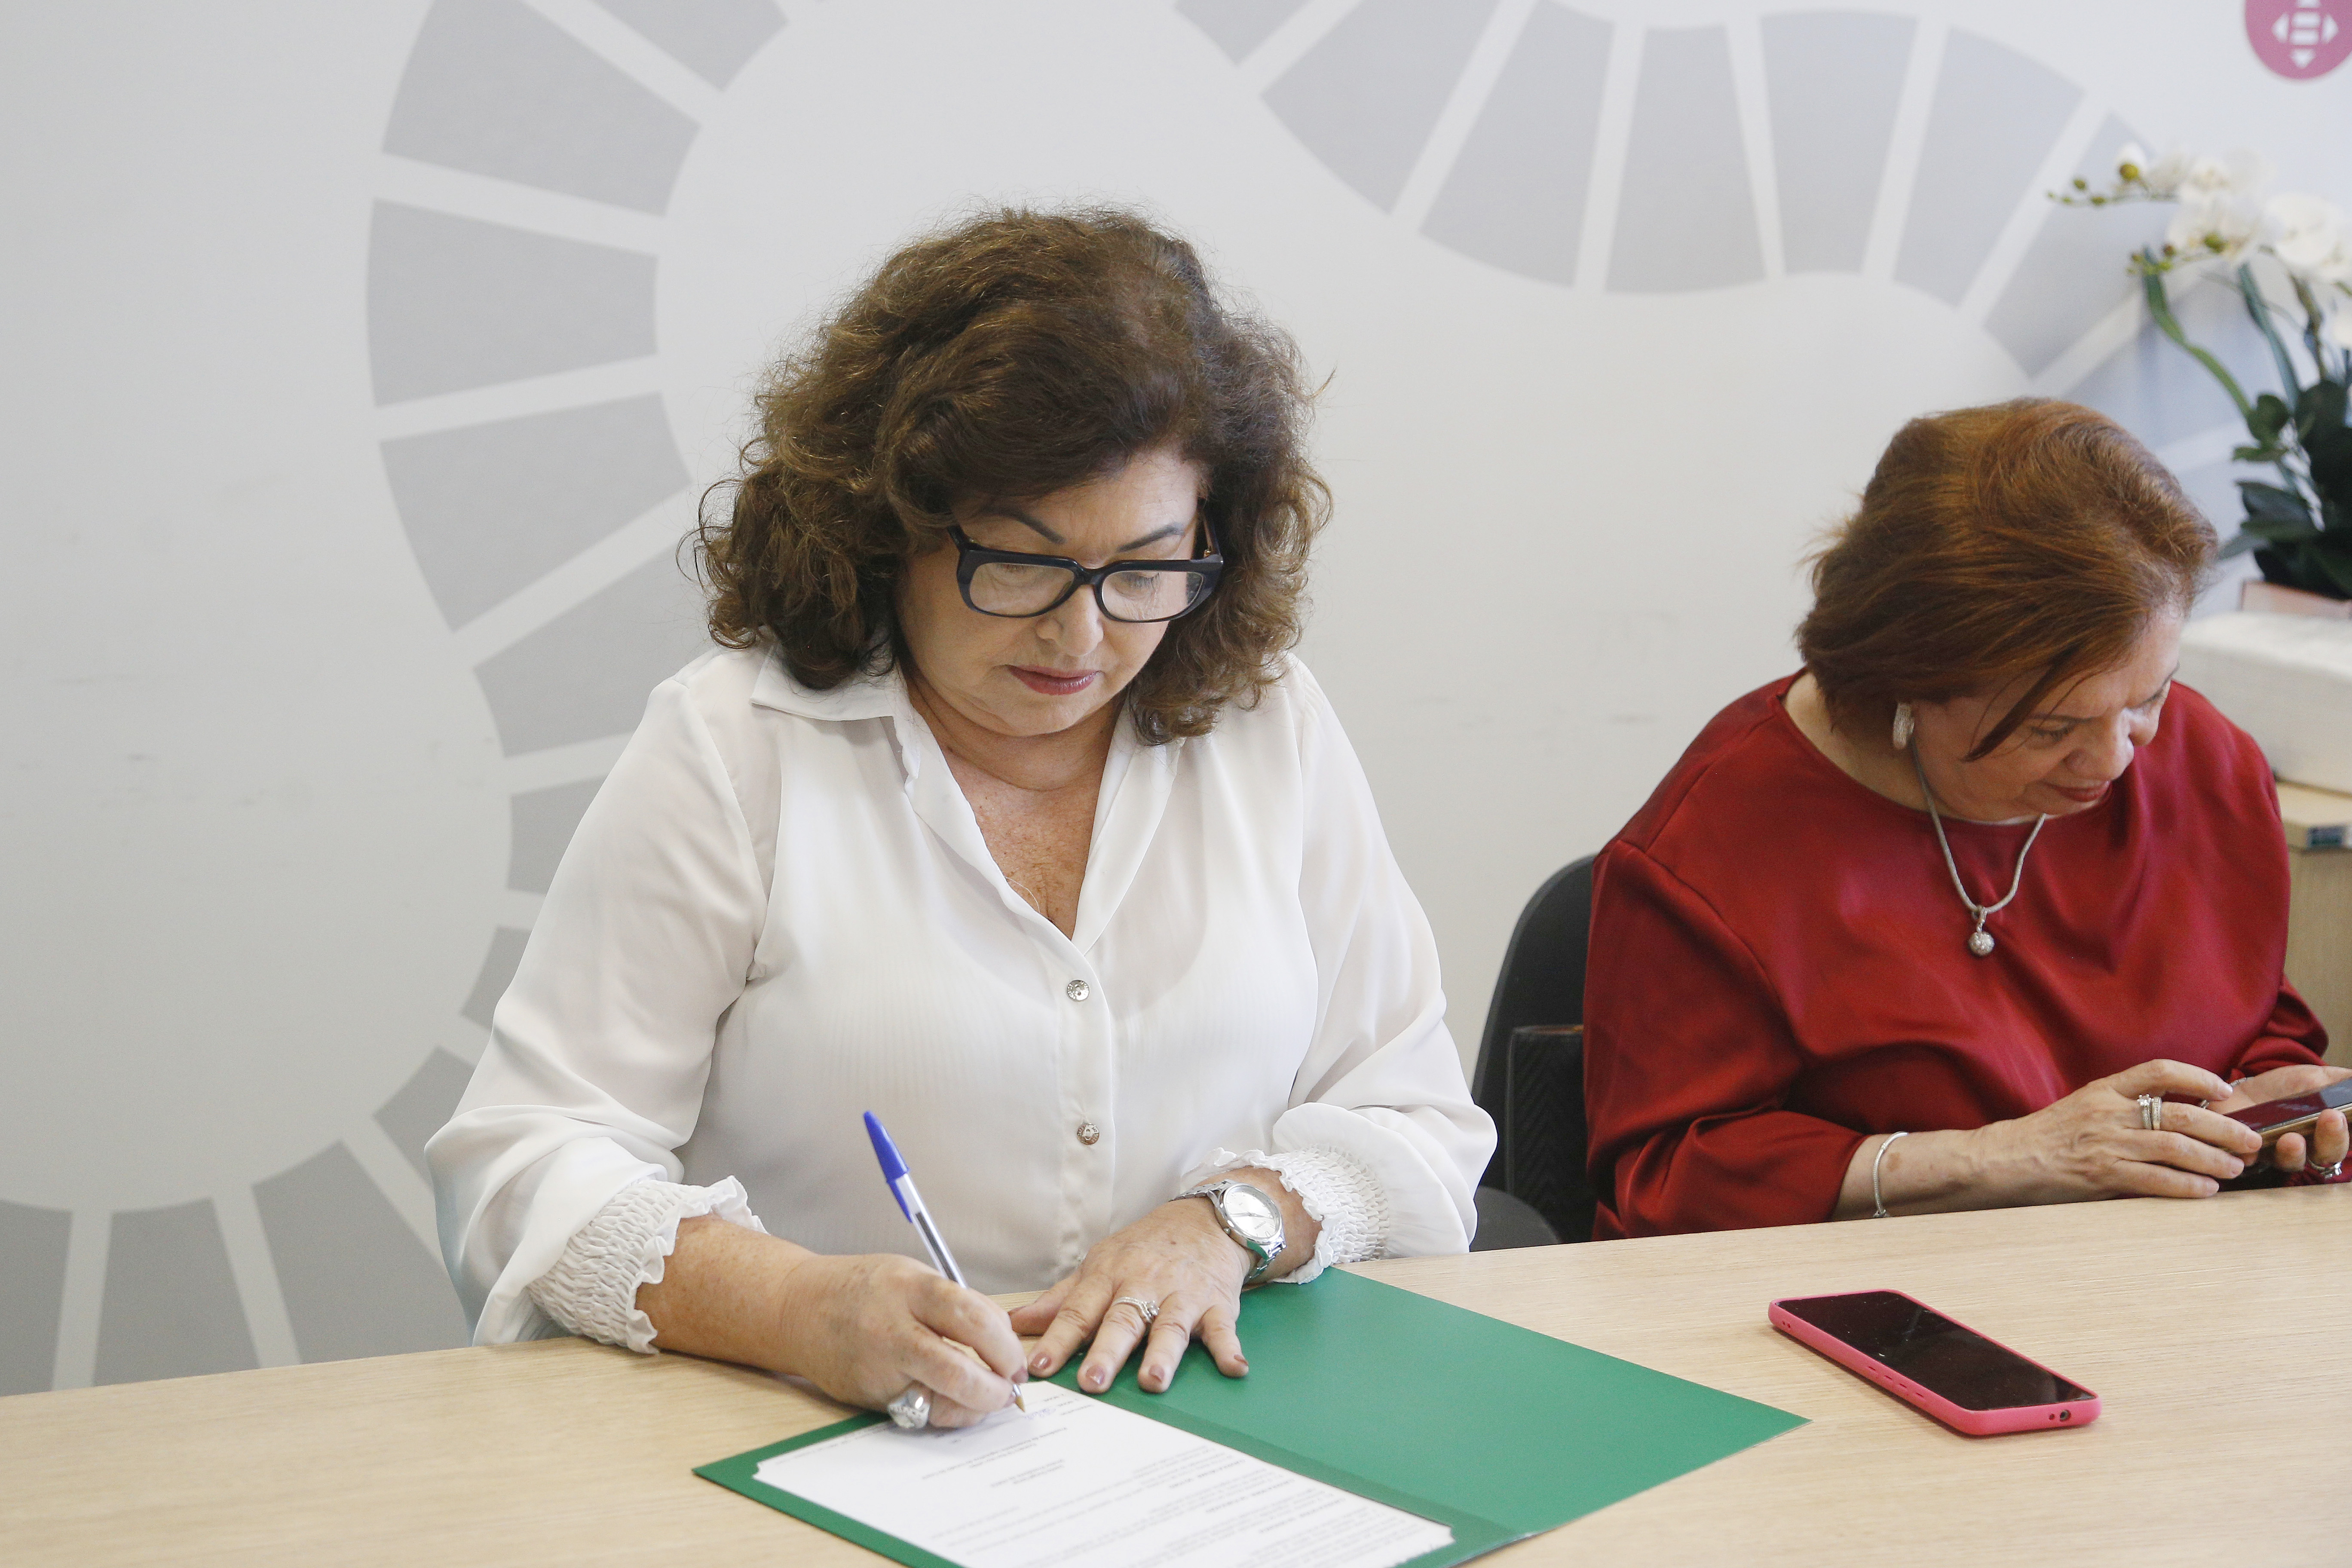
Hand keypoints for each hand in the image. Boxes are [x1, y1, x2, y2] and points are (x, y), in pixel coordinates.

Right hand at [767, 1251, 1028, 1427]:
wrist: (797, 1308)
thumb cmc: (862, 1288)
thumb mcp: (911, 1275)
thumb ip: (955, 1303)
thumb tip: (1003, 1338)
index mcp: (910, 1289)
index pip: (973, 1319)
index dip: (1006, 1345)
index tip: (1017, 1358)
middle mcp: (892, 1330)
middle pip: (959, 1370)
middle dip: (997, 1386)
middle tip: (1010, 1385)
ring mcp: (878, 1368)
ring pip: (941, 1402)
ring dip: (976, 1406)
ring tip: (988, 1396)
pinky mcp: (870, 1396)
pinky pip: (920, 1412)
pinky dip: (945, 1411)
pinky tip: (955, 1401)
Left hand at [1011, 1173, 1312, 1395]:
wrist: (1205, 1219)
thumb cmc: (1145, 1249)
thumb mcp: (1100, 1265)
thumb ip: (1060, 1300)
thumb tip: (1014, 1324)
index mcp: (1109, 1277)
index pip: (1078, 1311)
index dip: (1057, 1339)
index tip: (1038, 1367)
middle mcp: (1144, 1285)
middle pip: (1122, 1321)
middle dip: (1106, 1352)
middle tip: (1092, 1381)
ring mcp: (1182, 1295)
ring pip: (1170, 1326)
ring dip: (1163, 1354)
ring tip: (1153, 1381)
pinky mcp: (1217, 1303)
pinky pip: (1223, 1328)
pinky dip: (1229, 1348)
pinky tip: (1234, 1368)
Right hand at [1972, 1058, 2261, 1202]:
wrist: (2007, 1160)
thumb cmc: (2048, 1136)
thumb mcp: (2084, 1107)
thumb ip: (2123, 1107)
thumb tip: (2176, 1115)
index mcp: (2103, 1090)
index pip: (2159, 1071)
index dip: (2199, 1078)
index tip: (2226, 1090)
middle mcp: (2107, 1113)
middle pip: (2180, 1114)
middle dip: (2224, 1128)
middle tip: (2250, 1139)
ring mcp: (2105, 1144)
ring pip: (2174, 1148)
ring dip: (2213, 1159)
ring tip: (2236, 1168)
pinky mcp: (2101, 1175)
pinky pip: (2155, 1180)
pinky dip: (2187, 1185)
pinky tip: (2206, 1190)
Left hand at [2207, 1064, 2351, 1176]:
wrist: (2251, 1088)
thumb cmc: (2292, 1087)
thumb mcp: (2321, 1078)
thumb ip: (2345, 1083)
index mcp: (2330, 1133)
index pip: (2345, 1141)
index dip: (2345, 1135)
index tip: (2343, 1116)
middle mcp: (2310, 1149)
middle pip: (2327, 1154)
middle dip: (2332, 1139)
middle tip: (2332, 1117)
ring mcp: (2280, 1153)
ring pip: (2291, 1161)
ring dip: (2294, 1152)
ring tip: (2293, 1139)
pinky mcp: (2251, 1153)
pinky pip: (2251, 1159)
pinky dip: (2251, 1155)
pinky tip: (2250, 1149)